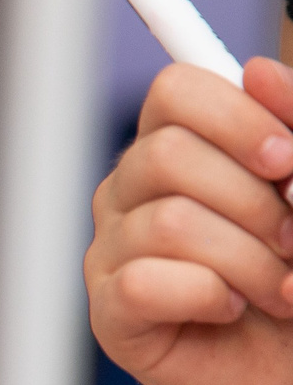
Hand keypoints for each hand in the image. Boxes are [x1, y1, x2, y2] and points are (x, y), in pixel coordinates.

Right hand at [85, 51, 292, 384]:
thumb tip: (259, 73)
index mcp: (178, 146)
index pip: (175, 90)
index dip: (237, 117)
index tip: (287, 160)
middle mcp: (132, 192)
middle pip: (165, 154)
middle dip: (254, 203)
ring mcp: (112, 251)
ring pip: (168, 222)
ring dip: (249, 261)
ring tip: (276, 289)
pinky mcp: (109, 312)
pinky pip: (145, 282)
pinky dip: (208, 296)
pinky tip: (227, 310)